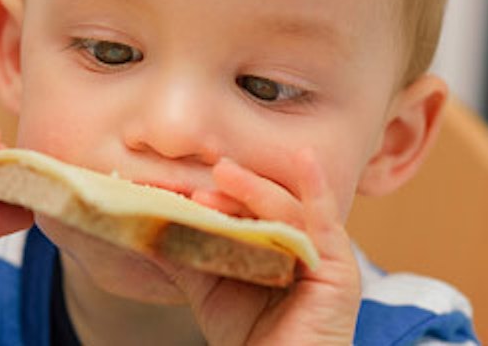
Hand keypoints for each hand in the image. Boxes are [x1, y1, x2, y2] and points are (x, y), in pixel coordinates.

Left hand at [174, 149, 361, 344]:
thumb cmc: (251, 339)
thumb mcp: (209, 288)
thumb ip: (187, 254)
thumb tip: (146, 223)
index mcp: (275, 242)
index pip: (247, 206)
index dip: (218, 192)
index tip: (180, 183)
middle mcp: (302, 243)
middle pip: (266, 204)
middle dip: (234, 188)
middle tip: (202, 178)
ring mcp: (323, 253)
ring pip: (287, 210)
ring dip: (256, 190)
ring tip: (223, 175)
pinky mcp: (341, 266)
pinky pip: (327, 221)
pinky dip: (317, 188)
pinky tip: (304, 160)